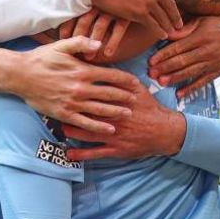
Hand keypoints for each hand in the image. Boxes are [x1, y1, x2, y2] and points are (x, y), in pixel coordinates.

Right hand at [10, 36, 141, 134]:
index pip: (111, 75)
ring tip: (128, 114)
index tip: (136, 83)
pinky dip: (99, 127)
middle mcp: (80, 88)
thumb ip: (81, 43)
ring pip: (101, 109)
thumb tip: (99, 44)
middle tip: (137, 100)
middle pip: (109, 94)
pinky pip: (86, 123)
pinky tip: (110, 129)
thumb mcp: (61, 46)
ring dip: (117, 112)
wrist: (20, 75)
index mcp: (82, 70)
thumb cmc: (41, 59)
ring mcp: (73, 103)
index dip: (126, 80)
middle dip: (125, 97)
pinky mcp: (64, 114)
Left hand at [57, 9, 130, 58]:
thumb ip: (86, 5)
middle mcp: (101, 0)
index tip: (63, 39)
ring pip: (100, 25)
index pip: (74, 11)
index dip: (67, 26)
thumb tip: (66, 20)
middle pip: (85, 19)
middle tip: (75, 52)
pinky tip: (108, 54)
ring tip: (89, 57)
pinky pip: (119, 27)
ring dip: (93, 43)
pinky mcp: (128, 12)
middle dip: (79, 37)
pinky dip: (113, 42)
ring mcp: (114, 6)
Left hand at [63, 80, 185, 161]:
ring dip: (71, 130)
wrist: (164, 131)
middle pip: (86, 112)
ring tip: (58, 127)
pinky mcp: (115, 149)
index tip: (62, 86)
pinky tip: (68, 153)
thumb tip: (103, 64)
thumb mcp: (138, 88)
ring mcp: (113, 135)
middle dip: (70, 110)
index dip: (77, 90)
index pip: (93, 94)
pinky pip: (95, 153)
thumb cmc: (149, 107)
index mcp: (116, 100)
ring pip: (87, 133)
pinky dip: (81, 154)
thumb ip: (120, 77)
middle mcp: (112, 117)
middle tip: (55, 105)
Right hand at [91, 0, 210, 39]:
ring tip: (171, 32)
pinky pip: (154, 25)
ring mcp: (148, 1)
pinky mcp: (138, 13)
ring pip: (164, 18)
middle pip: (172, 6)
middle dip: (177, 17)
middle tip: (180, 25)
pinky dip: (159, 31)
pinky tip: (161, 35)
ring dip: (169, 26)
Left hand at [148, 15, 219, 98]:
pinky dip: (191, 89)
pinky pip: (202, 82)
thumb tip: (166, 34)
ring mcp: (213, 63)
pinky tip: (179, 93)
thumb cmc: (216, 24)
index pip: (179, 47)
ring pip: (191, 72)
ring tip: (161, 82)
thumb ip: (184, 29)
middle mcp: (207, 51)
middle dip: (165, 68)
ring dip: (175, 78)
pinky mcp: (217, 72)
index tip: (151, 61)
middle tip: (151, 73)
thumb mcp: (201, 21)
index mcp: (201, 37)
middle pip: (182, 61)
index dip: (164, 55)